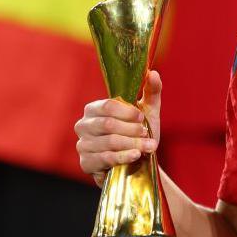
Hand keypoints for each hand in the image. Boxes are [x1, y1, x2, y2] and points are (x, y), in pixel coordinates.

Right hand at [74, 71, 162, 186]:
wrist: (138, 160)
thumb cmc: (140, 131)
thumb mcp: (148, 111)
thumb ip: (151, 91)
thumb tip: (153, 73)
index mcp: (95, 109)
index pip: (107, 106)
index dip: (127, 112)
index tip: (141, 118)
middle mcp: (84, 125)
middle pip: (107, 125)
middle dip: (131, 130)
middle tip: (145, 133)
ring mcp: (83, 145)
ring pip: (109, 142)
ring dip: (133, 144)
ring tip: (148, 146)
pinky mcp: (86, 163)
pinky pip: (105, 158)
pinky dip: (124, 156)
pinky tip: (136, 155)